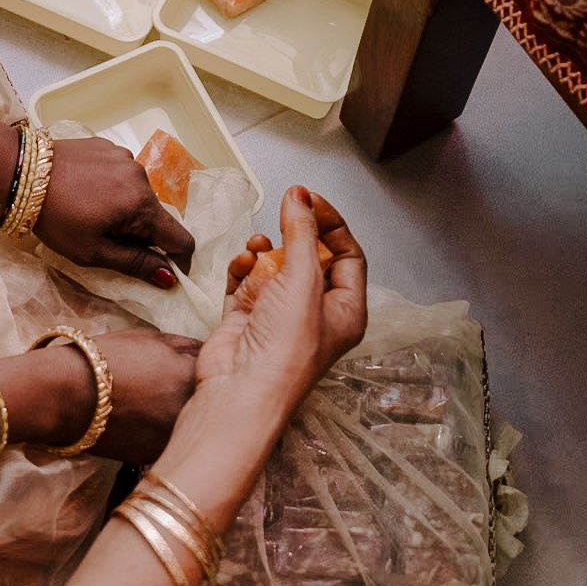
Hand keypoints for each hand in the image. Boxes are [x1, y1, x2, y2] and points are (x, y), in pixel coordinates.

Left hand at [33, 135, 196, 286]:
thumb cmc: (56, 218)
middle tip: (108, 242)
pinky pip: (122, 175)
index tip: (169, 272)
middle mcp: (141, 176)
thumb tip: (170, 277)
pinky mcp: (109, 147)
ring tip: (92, 214)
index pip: (180, 238)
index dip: (179, 260)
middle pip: (157, 216)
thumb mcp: (93, 251)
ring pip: (138, 195)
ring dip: (126, 210)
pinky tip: (86, 192)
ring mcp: (125, 158)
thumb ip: (135, 263)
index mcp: (141, 205)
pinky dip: (113, 189)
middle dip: (143, 234)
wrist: (22, 172)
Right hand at [63, 328, 200, 464]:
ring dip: (188, 413)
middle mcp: (195, 412)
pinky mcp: (158, 456)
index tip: (202, 362)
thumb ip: (188, 347)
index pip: (222, 369)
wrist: (66, 397)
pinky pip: (173, 439)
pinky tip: (148, 419)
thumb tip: (209, 351)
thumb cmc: (108, 359)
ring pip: (194, 423)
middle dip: (204, 390)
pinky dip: (167, 430)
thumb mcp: (154, 339)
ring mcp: (177, 438)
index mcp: (197, 377)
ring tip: (159, 400)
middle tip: (177, 382)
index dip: (213, 364)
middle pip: (212, 400)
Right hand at [202, 187, 366, 411]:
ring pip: (275, 266)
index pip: (347, 255)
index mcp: (346, 310)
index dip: (330, 224)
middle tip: (281, 215)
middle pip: (309, 257)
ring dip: (265, 251)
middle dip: (293, 236)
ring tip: (257, 247)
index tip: (308, 199)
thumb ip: (301, 233)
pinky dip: (243, 269)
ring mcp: (279, 315)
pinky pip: (247, 280)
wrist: (238, 390)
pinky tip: (241, 265)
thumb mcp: (302, 281)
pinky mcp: (248, 317)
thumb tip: (299, 195)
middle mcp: (315, 312)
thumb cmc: (284, 350)